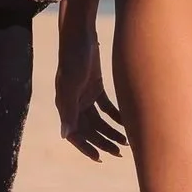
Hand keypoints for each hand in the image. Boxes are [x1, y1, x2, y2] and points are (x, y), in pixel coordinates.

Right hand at [54, 26, 125, 160]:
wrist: (80, 33)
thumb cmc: (74, 57)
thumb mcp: (71, 84)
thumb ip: (68, 110)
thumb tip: (65, 136)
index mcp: (65, 105)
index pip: (75, 134)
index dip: (86, 147)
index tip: (100, 158)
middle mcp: (74, 102)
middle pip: (89, 129)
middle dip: (103, 142)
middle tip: (119, 153)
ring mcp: (84, 94)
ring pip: (99, 120)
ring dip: (110, 131)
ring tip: (125, 142)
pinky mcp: (95, 85)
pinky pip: (106, 107)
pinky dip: (115, 115)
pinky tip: (126, 122)